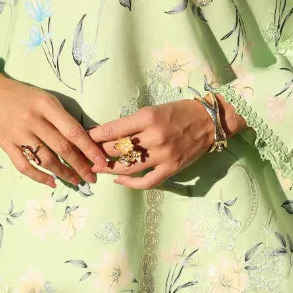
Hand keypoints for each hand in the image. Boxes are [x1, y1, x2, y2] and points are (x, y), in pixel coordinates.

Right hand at [0, 61, 111, 189]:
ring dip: (64, 174)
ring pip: (46, 160)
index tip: (102, 162)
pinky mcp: (6, 145)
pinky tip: (51, 182)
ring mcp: (18, 134)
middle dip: (80, 165)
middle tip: (93, 177)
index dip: (89, 149)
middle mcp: (32, 120)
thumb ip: (61, 117)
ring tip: (77, 181)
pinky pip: (24, 166)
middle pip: (62, 148)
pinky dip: (39, 177)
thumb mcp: (45, 98)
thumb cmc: (22, 95)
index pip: (73, 130)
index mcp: (46, 104)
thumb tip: (84, 141)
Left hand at [89, 98, 226, 189]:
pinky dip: (130, 183)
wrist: (209, 120)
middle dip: (98, 152)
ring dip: (109, 169)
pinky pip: (147, 181)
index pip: (113, 129)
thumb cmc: (179, 111)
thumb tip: (107, 134)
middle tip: (86, 155)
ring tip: (98, 168)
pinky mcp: (171, 168)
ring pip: (128, 167)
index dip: (94, 136)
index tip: (83, 139)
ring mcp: (163, 155)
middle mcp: (154, 136)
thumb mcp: (153, 109)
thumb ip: (132, 123)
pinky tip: (119, 180)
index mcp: (148, 117)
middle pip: (117, 149)